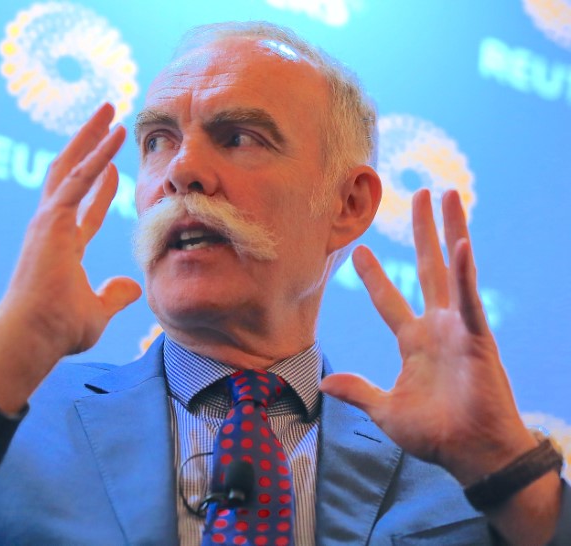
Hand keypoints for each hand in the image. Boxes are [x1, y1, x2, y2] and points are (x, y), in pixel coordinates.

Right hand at [0, 104, 141, 412]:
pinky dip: (96, 153)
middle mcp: (51, 227)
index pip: (85, 209)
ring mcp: (48, 220)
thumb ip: (113, 295)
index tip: (114, 169)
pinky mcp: (50, 219)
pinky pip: (78, 178)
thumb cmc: (55, 330)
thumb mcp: (96, 311)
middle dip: (90, 146)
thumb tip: (132, 285)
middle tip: (108, 118)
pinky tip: (114, 133)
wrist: (31, 337)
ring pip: (72, 165)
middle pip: (72, 175)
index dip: (101, 188)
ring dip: (91, 135)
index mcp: (61, 246)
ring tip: (110, 109)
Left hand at [321, 189, 534, 483]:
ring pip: (451, 270)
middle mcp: (436, 327)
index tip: (359, 251)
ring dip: (449, 231)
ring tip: (446, 196)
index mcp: (414, 342)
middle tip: (417, 195)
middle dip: (421, 232)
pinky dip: (465, 273)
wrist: (471, 454)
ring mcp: (458, 328)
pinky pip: (470, 300)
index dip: (374, 276)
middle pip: (426, 269)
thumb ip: (358, 391)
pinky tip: (461, 243)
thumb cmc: (435, 435)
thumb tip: (324, 382)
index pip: (389, 300)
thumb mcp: (385, 411)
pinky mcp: (477, 338)